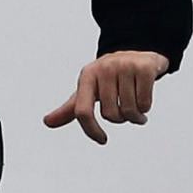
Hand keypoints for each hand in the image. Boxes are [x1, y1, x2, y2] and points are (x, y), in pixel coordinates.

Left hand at [43, 50, 169, 144]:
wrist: (137, 52)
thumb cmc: (110, 77)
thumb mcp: (89, 90)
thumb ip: (70, 108)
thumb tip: (47, 122)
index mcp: (87, 76)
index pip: (82, 111)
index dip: (91, 130)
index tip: (102, 140)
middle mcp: (104, 68)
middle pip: (110, 115)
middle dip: (120, 120)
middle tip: (126, 113)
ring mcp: (125, 66)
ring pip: (129, 110)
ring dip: (136, 116)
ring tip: (138, 110)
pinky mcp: (144, 68)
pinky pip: (144, 102)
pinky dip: (146, 108)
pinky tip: (145, 101)